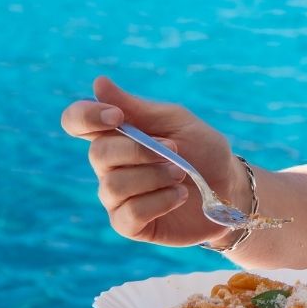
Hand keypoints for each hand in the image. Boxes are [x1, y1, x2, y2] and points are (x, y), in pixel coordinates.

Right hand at [60, 76, 242, 245]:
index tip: (117, 116)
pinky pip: (129, 213)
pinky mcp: (129, 224)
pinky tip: (179, 196)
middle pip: (98, 153)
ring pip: (114, 185)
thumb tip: (98, 83)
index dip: (86, 116)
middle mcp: (109, 165)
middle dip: (141, 151)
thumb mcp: (177, 122)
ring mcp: (116, 197)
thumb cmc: (203, 151)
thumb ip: (137, 107)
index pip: (76, 120)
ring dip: (154, 176)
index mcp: (116, 134)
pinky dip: (159, 201)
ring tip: (182, 175)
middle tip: (175, 152)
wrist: (230, 189)